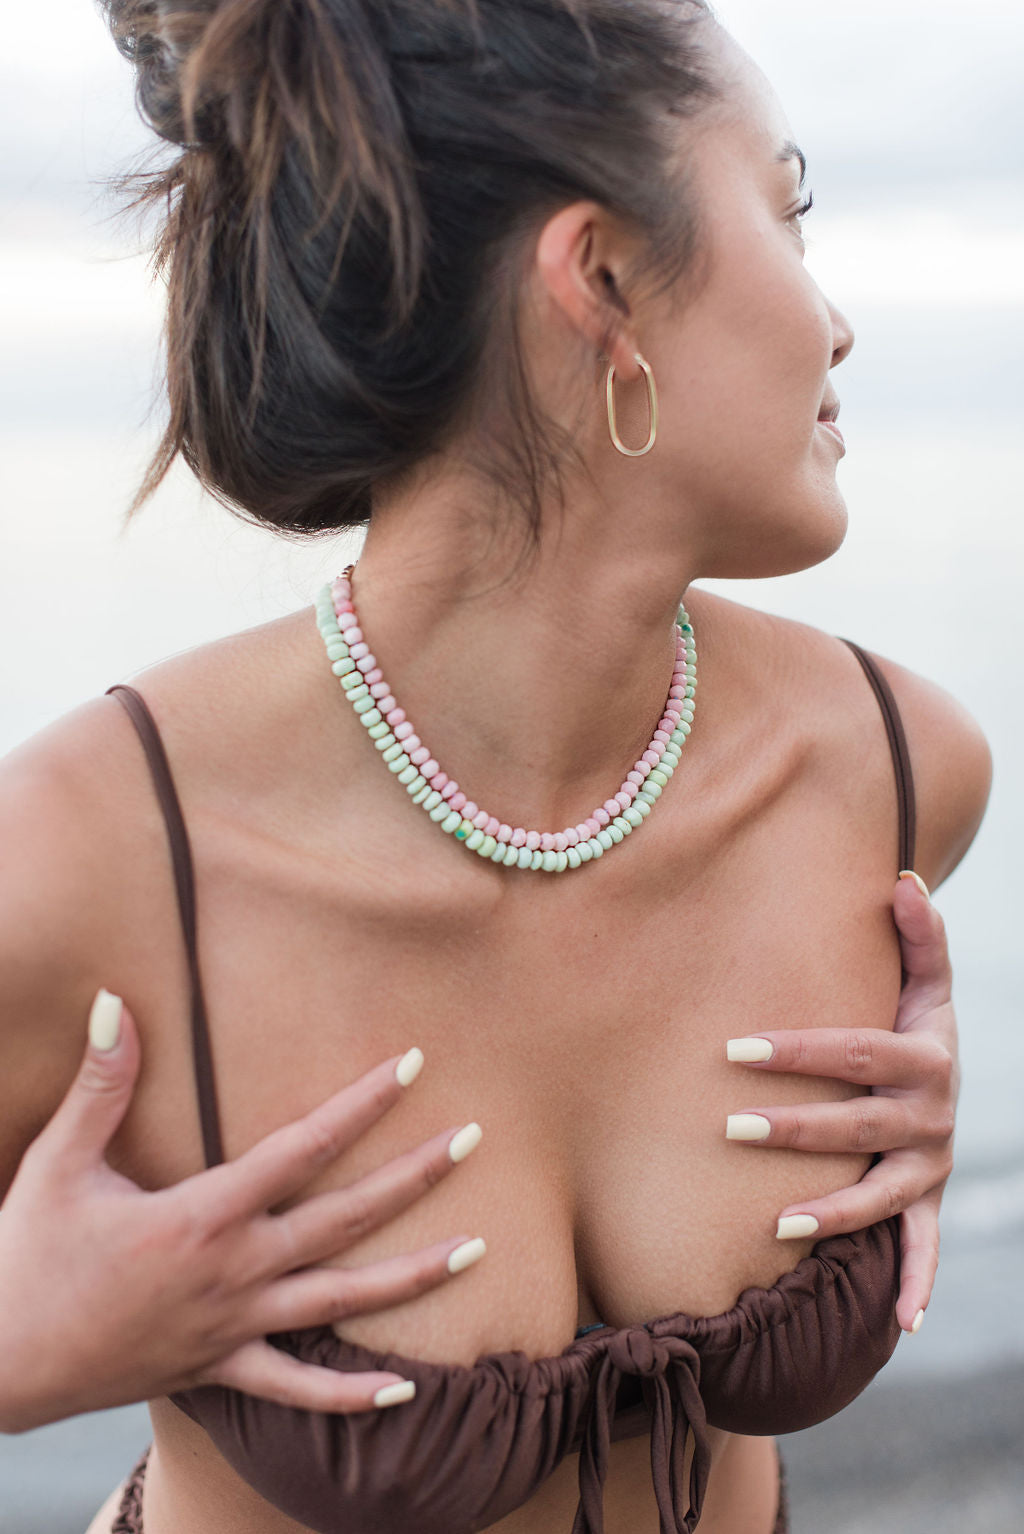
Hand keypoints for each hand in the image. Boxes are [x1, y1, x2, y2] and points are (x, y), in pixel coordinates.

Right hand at [0, 994, 484, 1431]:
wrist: (0, 1363)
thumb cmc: (28, 1258)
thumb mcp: (59, 1162)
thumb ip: (101, 1084)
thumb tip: (113, 1003)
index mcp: (203, 1214)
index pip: (304, 1146)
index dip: (363, 1104)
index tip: (413, 1066)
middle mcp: (234, 1271)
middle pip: (347, 1218)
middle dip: (417, 1176)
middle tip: (476, 1139)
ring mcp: (233, 1327)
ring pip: (343, 1302)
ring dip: (414, 1277)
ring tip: (479, 1251)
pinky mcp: (218, 1370)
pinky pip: (296, 1391)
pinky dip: (349, 1394)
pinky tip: (403, 1389)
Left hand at [725, 874, 956, 1333]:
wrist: (946, 1077)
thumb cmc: (914, 1021)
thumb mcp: (925, 979)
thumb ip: (918, 933)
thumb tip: (900, 879)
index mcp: (925, 1058)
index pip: (853, 1053)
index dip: (797, 1049)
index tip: (735, 1045)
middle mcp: (932, 1117)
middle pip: (857, 1126)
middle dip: (795, 1127)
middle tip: (729, 1124)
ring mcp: (930, 1166)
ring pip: (881, 1195)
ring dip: (833, 1212)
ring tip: (776, 1223)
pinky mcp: (927, 1203)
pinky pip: (924, 1248)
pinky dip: (915, 1283)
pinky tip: (900, 1324)